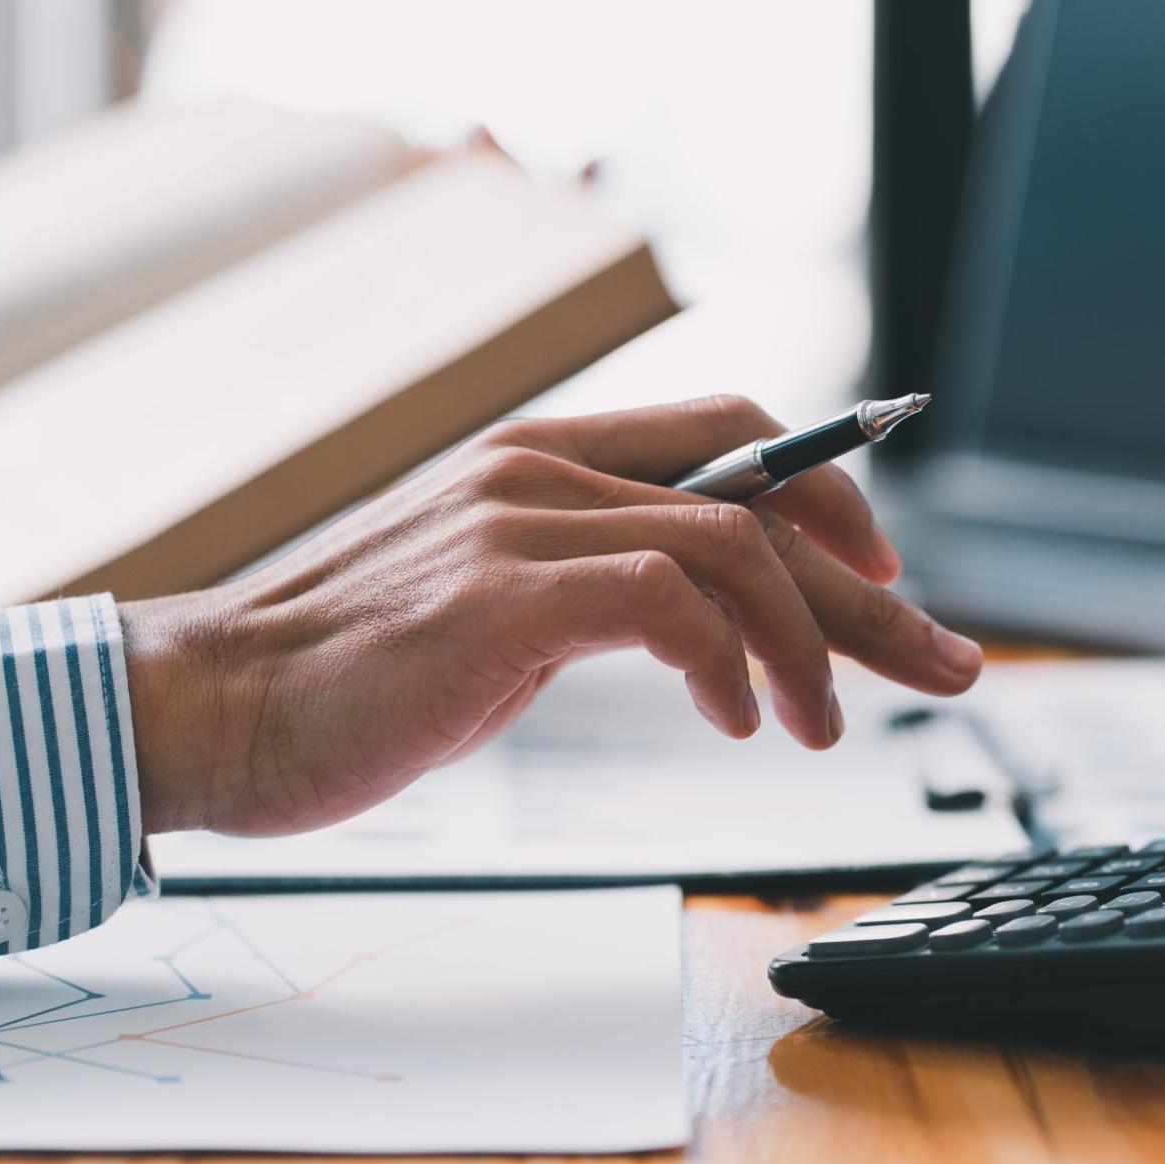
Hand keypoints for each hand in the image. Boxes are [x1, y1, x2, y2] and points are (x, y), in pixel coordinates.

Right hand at [119, 395, 983, 837]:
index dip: (829, 490)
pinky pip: (669, 602)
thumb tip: (702, 625)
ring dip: (813, 645)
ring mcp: (521, 521)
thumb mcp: (497, 604)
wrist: (216, 706)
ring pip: (735, 546)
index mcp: (548, 458)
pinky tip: (739, 721)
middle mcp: (545, 468)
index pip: (731, 434)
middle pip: (762, 496)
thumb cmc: (355, 669)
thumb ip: (595, 585)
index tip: (887, 575)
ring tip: (827, 729)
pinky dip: (730, 662)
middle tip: (948, 664)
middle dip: (872, 592)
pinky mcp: (502, 594)